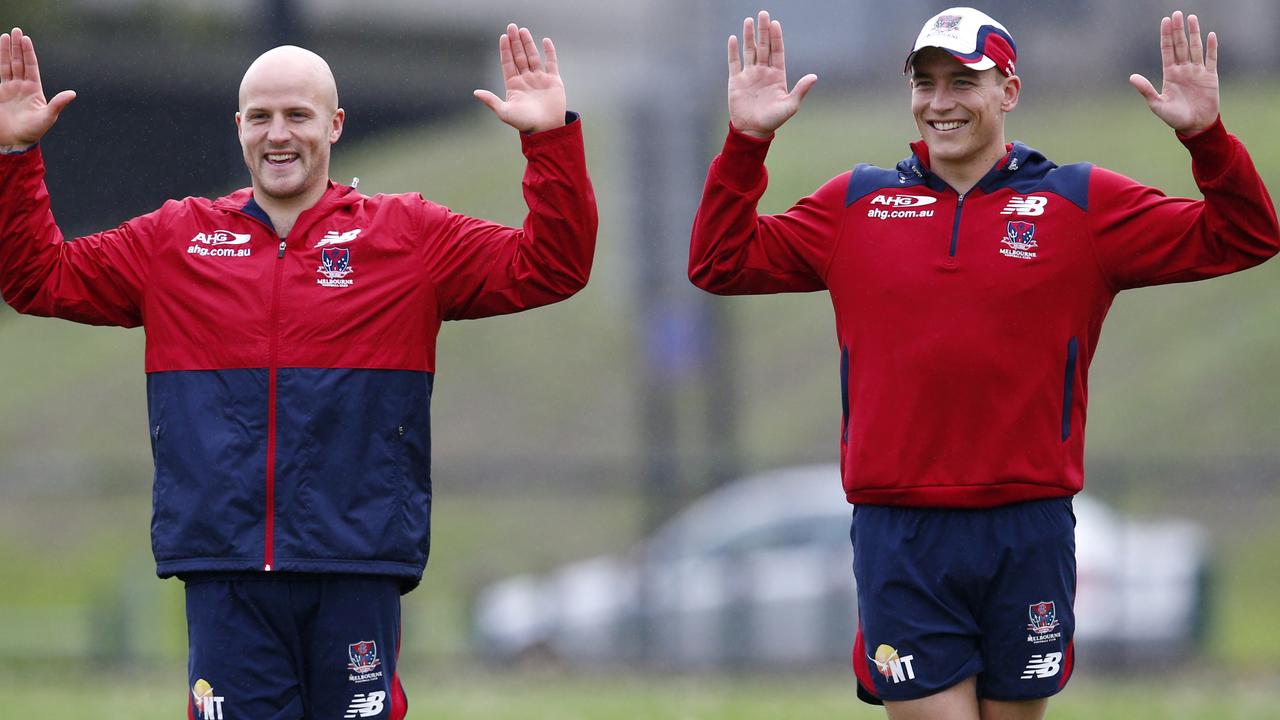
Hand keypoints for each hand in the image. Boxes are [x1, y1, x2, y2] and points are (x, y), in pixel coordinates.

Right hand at [0, 27, 75, 149]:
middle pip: (18, 62)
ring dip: (6, 51)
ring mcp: (9, 89)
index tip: (25, 38)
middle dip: (17, 46)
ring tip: (5, 36)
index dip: (28, 52)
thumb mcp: (47, 117)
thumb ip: (58, 104)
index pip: (30, 66)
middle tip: (15, 30)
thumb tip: (73, 93)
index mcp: (34, 89)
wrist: (15, 141)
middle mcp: (21, 86)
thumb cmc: (33, 131)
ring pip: (7, 65)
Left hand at [473, 24, 565, 133]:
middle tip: (512, 27)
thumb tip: (475, 92)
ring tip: (523, 30)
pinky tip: (545, 41)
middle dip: (515, 42)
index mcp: (514, 85)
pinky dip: (549, 52)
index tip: (503, 37)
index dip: (505, 50)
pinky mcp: (553, 81)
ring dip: (528, 43)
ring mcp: (540, 79)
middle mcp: (526, 80)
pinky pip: (551, 63)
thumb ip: (491, 101)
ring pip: (533, 57)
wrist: (546, 129)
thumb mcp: (505, 112)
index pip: (508, 63)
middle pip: (519, 56)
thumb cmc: (524, 123)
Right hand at [727, 10, 815, 137]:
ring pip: (749, 51)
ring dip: (749, 36)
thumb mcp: (790, 106)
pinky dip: (733, 50)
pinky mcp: (736, 81)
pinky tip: (734, 38)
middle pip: (763, 46)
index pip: (777, 51)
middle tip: (763, 14)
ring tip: (749, 20)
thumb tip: (814, 77)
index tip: (775, 23)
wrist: (752, 131)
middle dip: (763, 30)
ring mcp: (749, 75)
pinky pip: (734, 62)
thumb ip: (800, 90)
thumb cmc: (773, 120)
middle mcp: (763, 71)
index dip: (776, 37)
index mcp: (777, 75)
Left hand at [1129, 11, 1218, 134]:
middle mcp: (1183, 70)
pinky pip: (1211, 59)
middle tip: (1176, 13)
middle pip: (1180, 45)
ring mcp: (1197, 72)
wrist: (1195, 126)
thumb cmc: (1174, 118)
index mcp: (1170, 74)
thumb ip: (1146, 90)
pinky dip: (1211, 47)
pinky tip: (1210, 35)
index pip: (1167, 50)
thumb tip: (1131, 77)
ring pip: (1195, 48)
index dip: (1166, 36)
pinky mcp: (1210, 76)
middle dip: (1178, 30)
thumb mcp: (1157, 104)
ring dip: (1194, 33)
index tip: (1165, 21)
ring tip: (1191, 18)